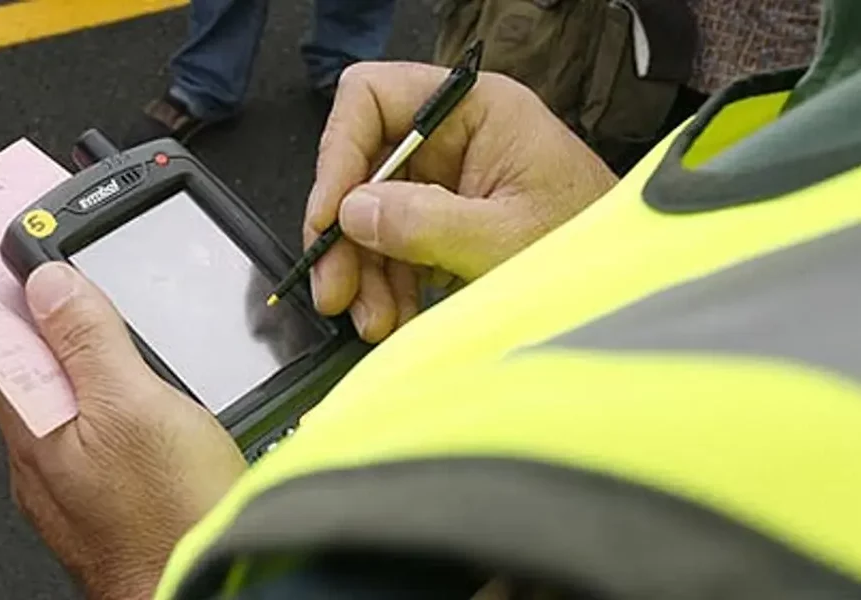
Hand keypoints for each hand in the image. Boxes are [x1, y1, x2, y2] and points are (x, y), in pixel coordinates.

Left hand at [0, 262, 245, 599]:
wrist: (200, 586)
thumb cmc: (169, 518)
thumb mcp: (135, 406)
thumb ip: (89, 342)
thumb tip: (49, 283)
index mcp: (33, 424)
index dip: (10, 294)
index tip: (25, 258)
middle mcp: (39, 457)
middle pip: (28, 370)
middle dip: (50, 326)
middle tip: (77, 282)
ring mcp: (70, 482)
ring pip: (63, 404)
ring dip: (82, 366)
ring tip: (112, 331)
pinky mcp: (105, 498)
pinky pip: (92, 436)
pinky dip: (108, 405)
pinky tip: (143, 402)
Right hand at [305, 62, 617, 341]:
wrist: (630, 289)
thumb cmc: (593, 247)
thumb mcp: (505, 240)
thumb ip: (426, 223)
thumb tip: (352, 212)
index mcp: (475, 108)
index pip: (373, 98)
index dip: (339, 154)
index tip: (331, 216)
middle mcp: (454, 135)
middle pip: (363, 165)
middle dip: (347, 233)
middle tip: (335, 289)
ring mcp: (449, 179)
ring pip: (372, 213)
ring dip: (364, 271)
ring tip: (373, 319)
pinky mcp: (448, 220)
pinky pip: (395, 244)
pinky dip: (386, 284)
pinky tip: (391, 317)